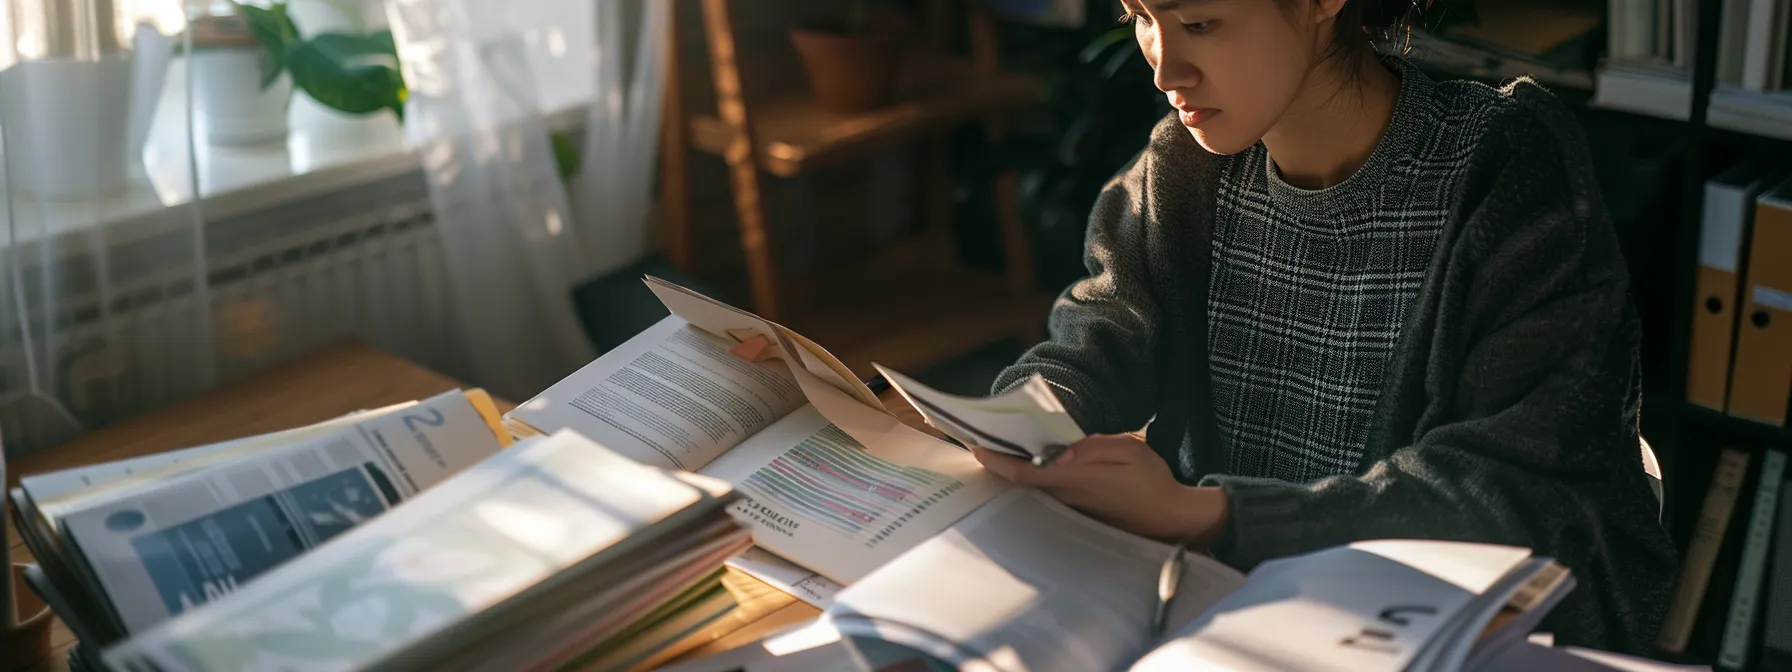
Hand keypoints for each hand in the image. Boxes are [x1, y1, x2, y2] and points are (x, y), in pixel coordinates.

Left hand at [970, 434, 1228, 544]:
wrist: (1170, 518)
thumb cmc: (1151, 482)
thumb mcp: (1127, 450)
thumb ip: (1092, 447)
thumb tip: (1059, 450)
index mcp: (1076, 480)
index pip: (1025, 472)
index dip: (997, 461)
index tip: (976, 448)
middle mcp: (1066, 499)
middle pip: (1022, 482)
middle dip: (999, 464)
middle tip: (978, 443)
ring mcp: (1070, 510)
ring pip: (1032, 491)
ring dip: (1013, 472)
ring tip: (996, 449)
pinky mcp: (1077, 514)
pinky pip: (1046, 497)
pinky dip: (1032, 481)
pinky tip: (1027, 466)